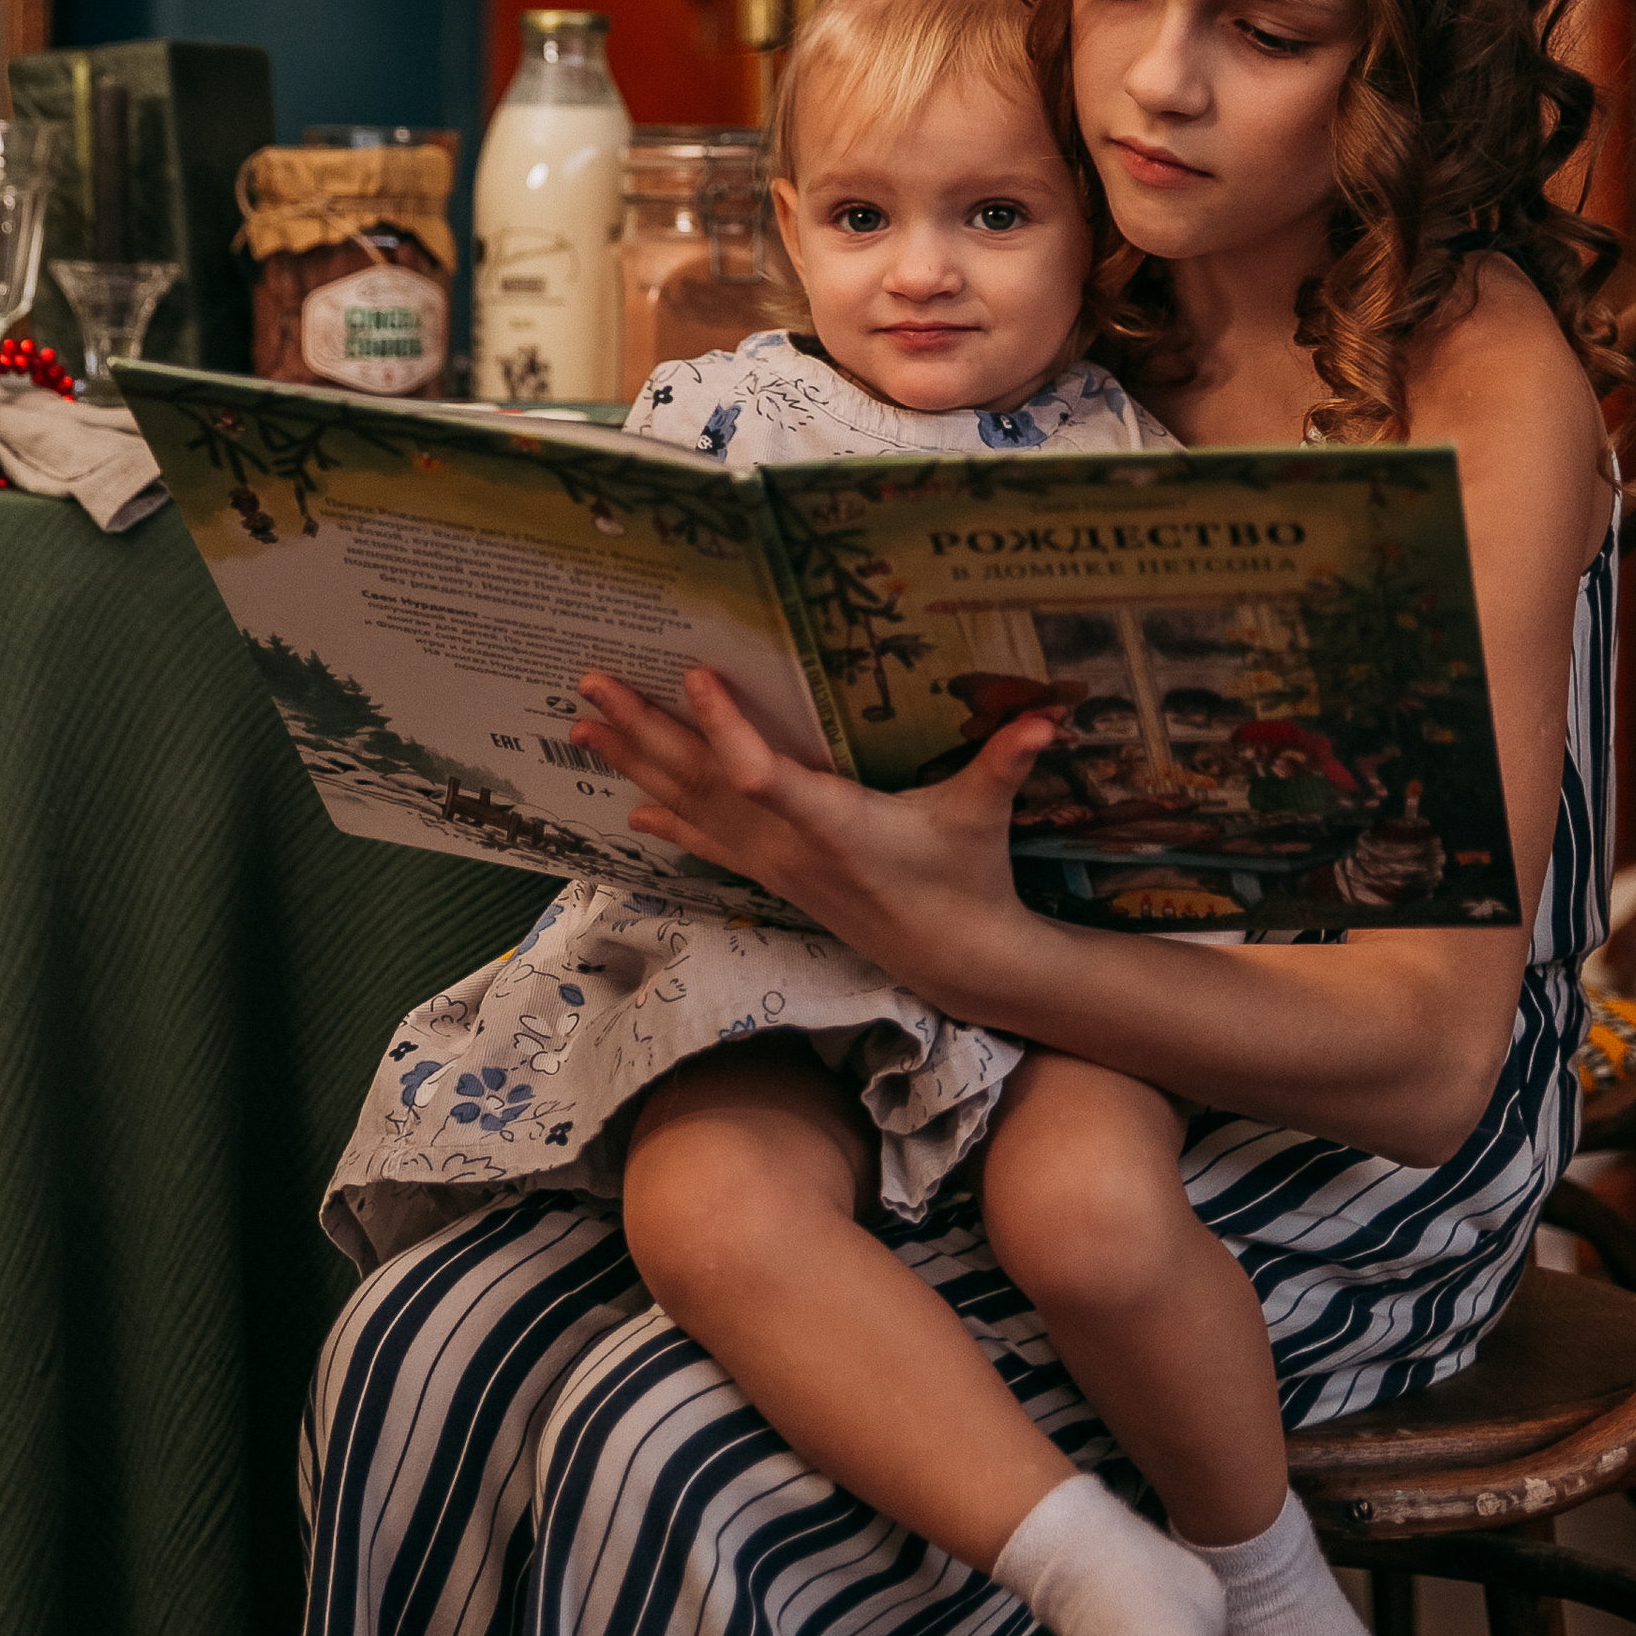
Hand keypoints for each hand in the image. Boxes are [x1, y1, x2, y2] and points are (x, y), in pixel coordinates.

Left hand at [573, 669, 1055, 1000]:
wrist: (955, 961)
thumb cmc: (969, 880)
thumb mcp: (984, 815)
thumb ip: (1008, 761)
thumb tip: (1051, 717)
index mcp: (835, 824)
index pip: (765, 774)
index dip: (726, 728)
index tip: (695, 674)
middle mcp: (790, 846)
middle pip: (703, 784)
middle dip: (646, 731)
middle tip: (593, 685)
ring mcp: (777, 866)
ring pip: (692, 809)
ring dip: (637, 765)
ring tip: (584, 727)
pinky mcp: (778, 879)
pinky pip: (709, 846)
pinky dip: (670, 822)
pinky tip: (630, 808)